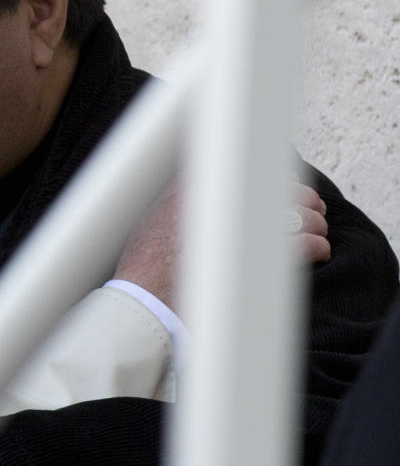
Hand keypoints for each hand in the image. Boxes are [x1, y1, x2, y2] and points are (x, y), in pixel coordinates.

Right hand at [111, 177, 330, 315]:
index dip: (279, 181)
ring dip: (315, 224)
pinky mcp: (261, 258)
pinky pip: (304, 244)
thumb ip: (183, 190)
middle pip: (288, 189)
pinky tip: (319, 252)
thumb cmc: (148, 260)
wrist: (146, 296)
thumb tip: (198, 183)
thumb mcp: (157, 209)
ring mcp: (247, 226)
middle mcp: (230, 198)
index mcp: (207, 182)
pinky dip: (317, 247)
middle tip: (313, 212)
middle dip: (305, 200)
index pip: (260, 168)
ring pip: (301, 215)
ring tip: (318, 234)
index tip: (285, 191)